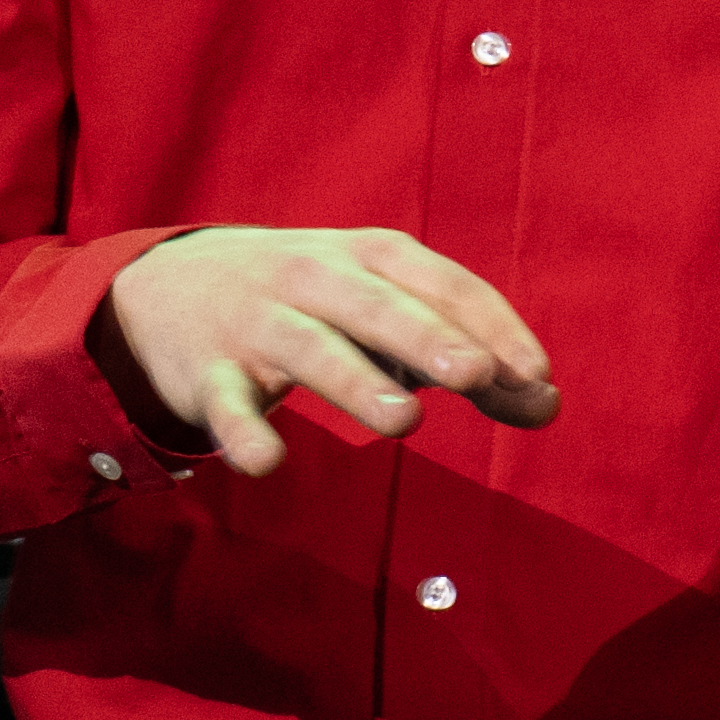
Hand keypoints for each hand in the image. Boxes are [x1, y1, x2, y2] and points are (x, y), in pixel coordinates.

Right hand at [100, 225, 563, 479]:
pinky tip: (269, 462)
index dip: (491, 325)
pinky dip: (244, 432)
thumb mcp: (388, 315)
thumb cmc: (319, 305)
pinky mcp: (208, 374)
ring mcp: (258, 323)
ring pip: (310, 348)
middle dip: (427, 337)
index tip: (535, 375)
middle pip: (377, 305)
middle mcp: (315, 278)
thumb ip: (464, 359)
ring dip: (355, 381)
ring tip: (404, 422)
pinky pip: (227, 404)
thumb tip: (546, 404)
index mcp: (371, 256)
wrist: (173, 287)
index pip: (441, 281)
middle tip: (477, 375)